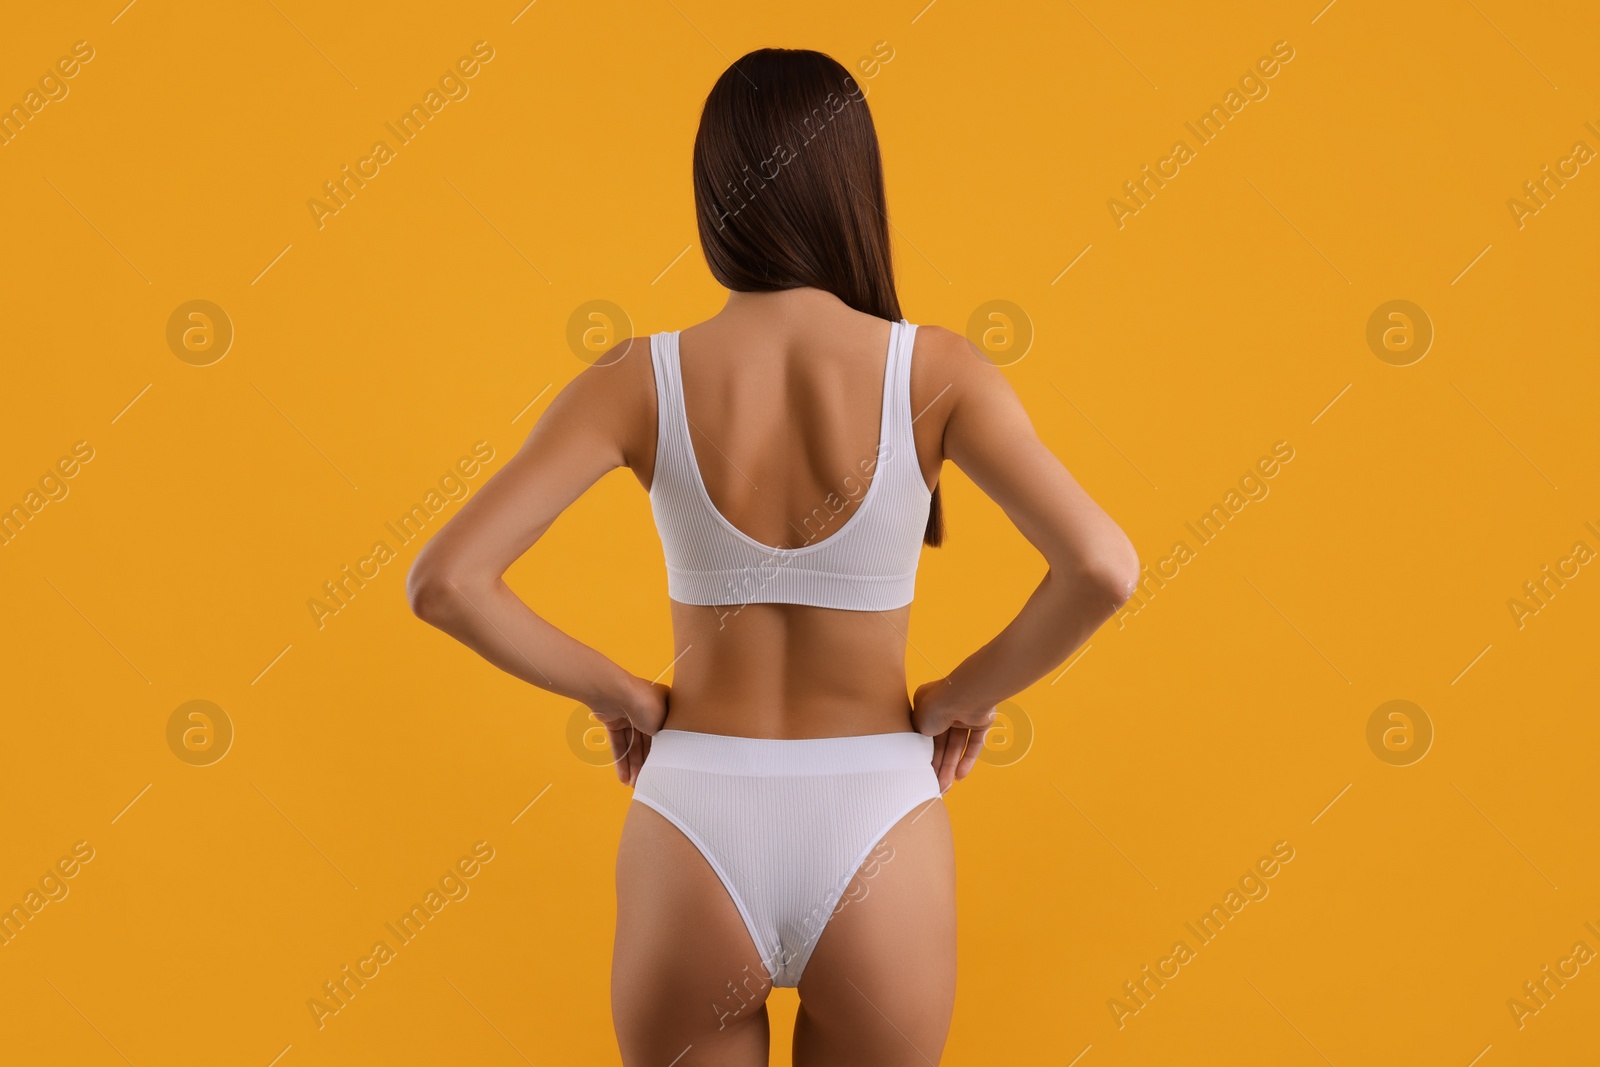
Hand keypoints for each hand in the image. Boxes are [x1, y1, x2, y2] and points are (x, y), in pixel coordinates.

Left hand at [586, 677, 669, 787]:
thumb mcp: (665, 724)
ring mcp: (629, 715)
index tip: (662, 772)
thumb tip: (667, 755)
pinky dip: (620, 759)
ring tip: (632, 785)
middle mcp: (647, 709)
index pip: (665, 735)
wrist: (614, 692)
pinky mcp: (613, 721)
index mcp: (665, 705)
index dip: (662, 755)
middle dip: (645, 764)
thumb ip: (666, 740)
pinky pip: (619, 743)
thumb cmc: (645, 703)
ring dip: (632, 765)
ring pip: (632, 745)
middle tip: (645, 783)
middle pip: (647, 742)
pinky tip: (622, 777)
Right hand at [911, 678, 995, 793]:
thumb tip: (920, 750)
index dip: (925, 754)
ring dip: (951, 766)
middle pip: (942, 742)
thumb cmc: (935, 706)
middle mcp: (946, 707)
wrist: (963, 697)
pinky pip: (974, 742)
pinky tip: (961, 775)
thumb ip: (918, 736)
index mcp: (927, 704)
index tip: (922, 771)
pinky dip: (968, 759)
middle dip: (939, 765)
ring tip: (946, 786)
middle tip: (935, 785)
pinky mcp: (982, 720)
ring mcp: (964, 714)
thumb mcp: (916, 723)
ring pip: (957, 745)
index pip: (925, 733)